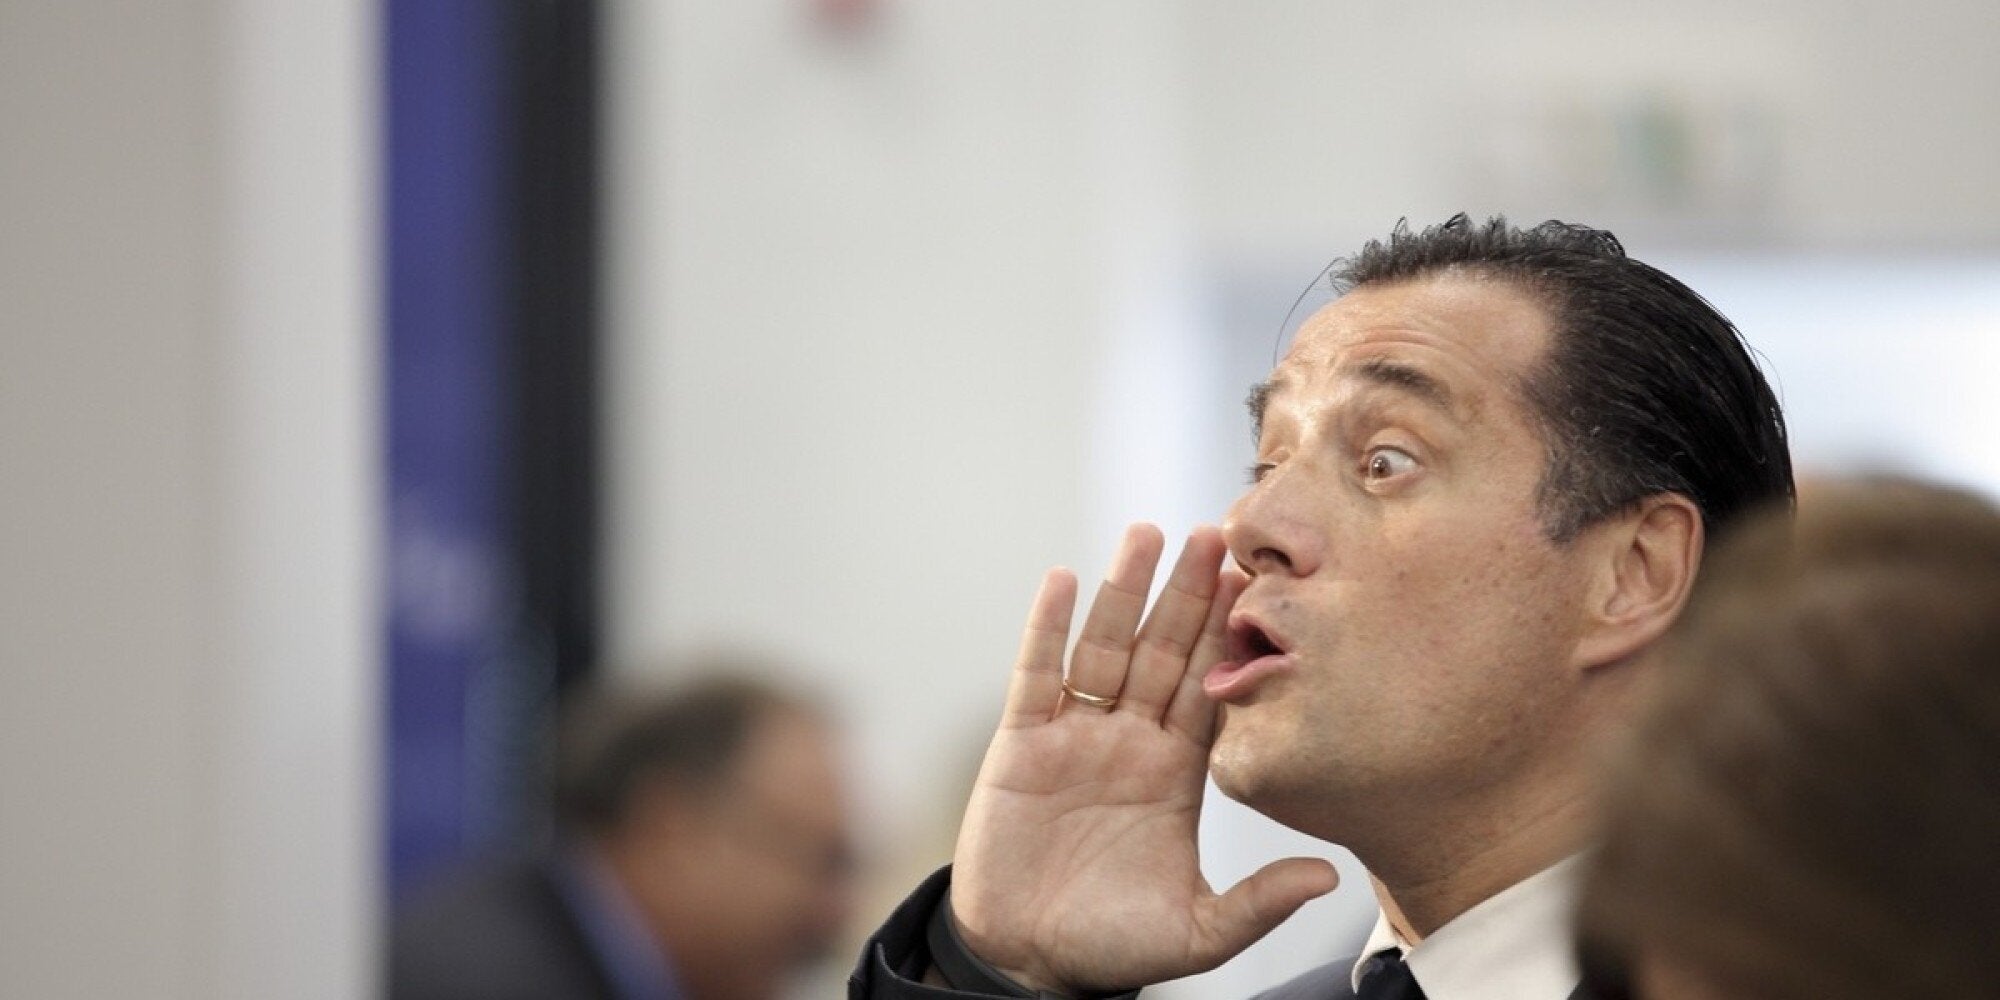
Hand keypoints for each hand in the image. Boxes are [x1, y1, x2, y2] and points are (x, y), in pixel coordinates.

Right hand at [949, 524, 1338, 994]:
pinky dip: (1049, 626)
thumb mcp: (1197, 931)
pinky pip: (1038, 673)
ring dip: (1126, 590)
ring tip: (1148, 533)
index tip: (1261, 584)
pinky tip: (1066, 579)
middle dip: (1189, 594)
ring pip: (1105, 647)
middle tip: (1217, 532)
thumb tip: (1329, 876)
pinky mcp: (1022, 742)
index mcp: (1176, 772)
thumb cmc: (1111, 946)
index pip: (1210, 688)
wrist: (1028, 961)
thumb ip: (1258, 901)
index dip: (1232, 638)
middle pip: (1164, 650)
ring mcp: (1075, 734)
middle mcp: (1130, 740)